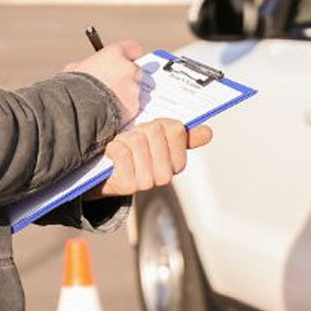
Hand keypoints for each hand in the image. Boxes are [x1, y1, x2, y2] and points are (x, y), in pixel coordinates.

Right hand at [64, 40, 144, 125]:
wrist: (79, 109)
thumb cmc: (74, 86)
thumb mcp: (75, 69)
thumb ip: (87, 65)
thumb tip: (85, 67)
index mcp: (115, 54)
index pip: (133, 48)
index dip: (129, 55)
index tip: (126, 61)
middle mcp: (128, 68)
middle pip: (135, 71)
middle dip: (127, 78)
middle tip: (113, 86)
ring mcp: (134, 88)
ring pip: (134, 90)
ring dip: (125, 95)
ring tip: (108, 102)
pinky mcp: (135, 106)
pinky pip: (132, 106)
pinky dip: (125, 109)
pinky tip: (111, 112)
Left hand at [84, 119, 212, 199]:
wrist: (102, 175)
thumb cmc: (130, 153)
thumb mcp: (155, 140)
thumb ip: (182, 136)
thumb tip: (208, 133)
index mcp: (176, 162)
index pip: (176, 129)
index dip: (159, 125)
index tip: (149, 132)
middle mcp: (165, 176)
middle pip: (155, 131)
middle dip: (140, 130)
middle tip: (131, 140)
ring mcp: (147, 182)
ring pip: (138, 141)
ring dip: (124, 139)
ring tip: (121, 147)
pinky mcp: (128, 186)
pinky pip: (123, 152)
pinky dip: (114, 147)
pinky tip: (112, 154)